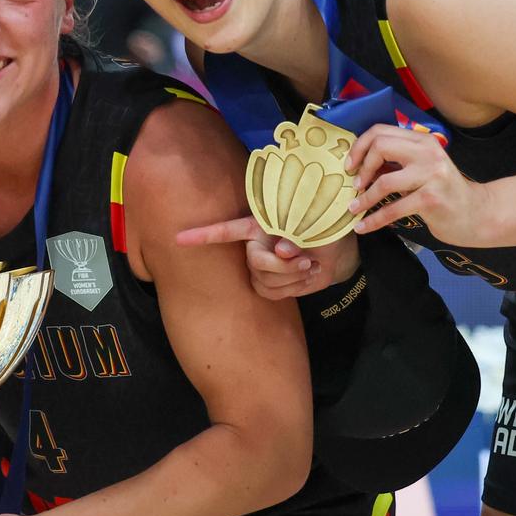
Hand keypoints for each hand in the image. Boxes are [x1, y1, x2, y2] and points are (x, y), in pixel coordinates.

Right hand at [175, 216, 358, 299]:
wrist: (337, 251)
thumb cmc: (324, 226)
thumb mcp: (313, 221)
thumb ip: (295, 231)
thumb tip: (281, 249)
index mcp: (259, 224)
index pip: (225, 230)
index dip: (201, 235)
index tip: (178, 239)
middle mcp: (255, 245)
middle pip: (256, 262)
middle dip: (283, 265)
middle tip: (305, 258)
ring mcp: (262, 266)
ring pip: (264, 280)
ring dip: (293, 276)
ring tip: (310, 265)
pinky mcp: (272, 284)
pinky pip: (272, 293)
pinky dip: (294, 287)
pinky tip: (307, 276)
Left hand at [346, 124, 493, 244]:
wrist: (476, 213)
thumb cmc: (441, 191)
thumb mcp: (420, 169)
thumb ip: (395, 161)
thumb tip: (358, 163)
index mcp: (422, 140)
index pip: (381, 131)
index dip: (360, 147)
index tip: (350, 165)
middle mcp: (428, 152)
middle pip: (380, 147)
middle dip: (361, 167)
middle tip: (355, 186)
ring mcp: (431, 175)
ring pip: (384, 181)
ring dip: (364, 198)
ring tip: (354, 208)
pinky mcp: (431, 198)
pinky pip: (393, 209)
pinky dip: (374, 219)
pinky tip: (363, 226)